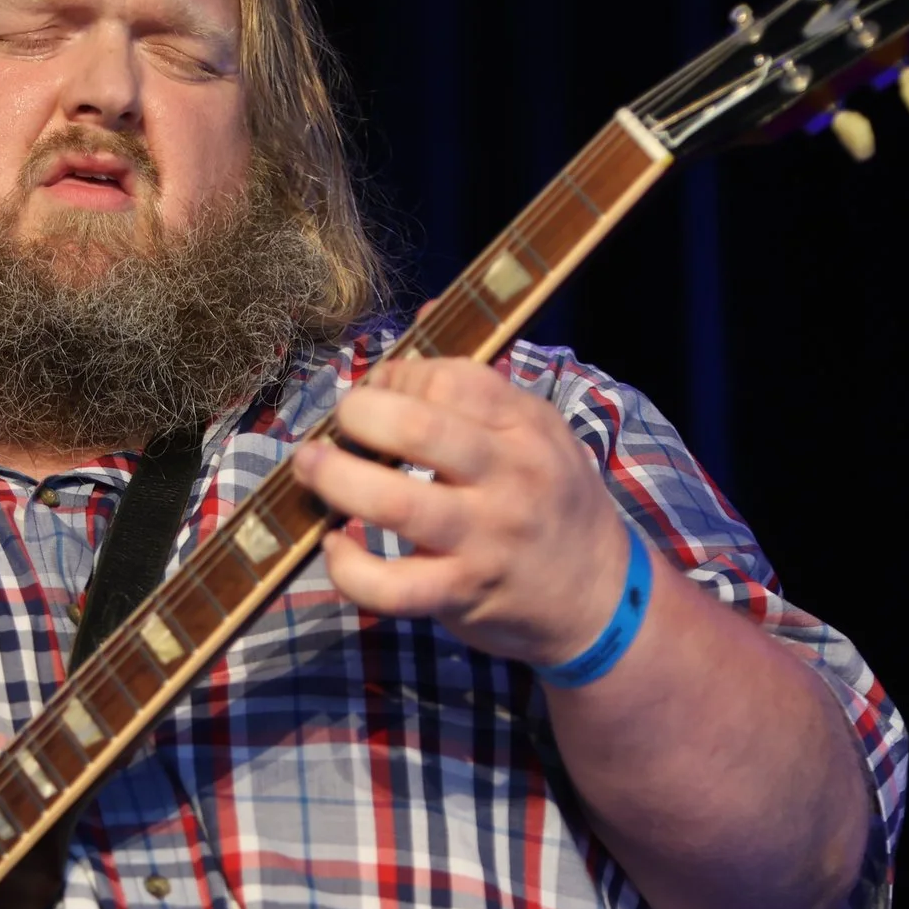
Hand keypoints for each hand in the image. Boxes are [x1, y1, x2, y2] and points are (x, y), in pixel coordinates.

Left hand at [287, 355, 634, 667]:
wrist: (600, 594)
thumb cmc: (554, 501)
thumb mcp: (539, 431)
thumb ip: (480, 381)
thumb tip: (424, 313)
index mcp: (526, 428)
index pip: (451, 380)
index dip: (398, 376)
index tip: (379, 387)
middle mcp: (509, 479)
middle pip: (418, 429)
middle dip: (359, 414)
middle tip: (340, 420)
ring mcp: (485, 540)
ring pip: (394, 503)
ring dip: (335, 478)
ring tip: (309, 466)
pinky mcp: (461, 594)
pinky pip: (390, 586)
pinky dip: (348, 567)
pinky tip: (335, 545)